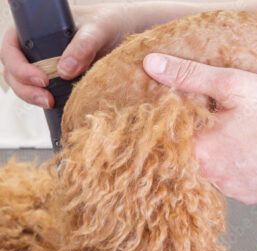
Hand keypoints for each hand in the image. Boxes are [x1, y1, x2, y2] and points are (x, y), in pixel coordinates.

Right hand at [0, 4, 132, 107]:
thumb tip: (64, 71)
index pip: (10, 48)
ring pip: (27, 84)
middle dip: (25, 87)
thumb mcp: (98, 29)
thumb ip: (83, 46)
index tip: (42, 79)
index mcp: (35, 29)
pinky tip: (61, 105)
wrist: (128, 32)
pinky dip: (50, 100)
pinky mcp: (62, 79)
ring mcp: (48, 64)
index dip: (19, 66)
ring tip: (52, 103)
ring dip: (34, 97)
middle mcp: (37, 47)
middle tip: (46, 99)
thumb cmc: (109, 22)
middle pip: (14, 70)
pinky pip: (48, 91)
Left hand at [143, 54, 256, 203]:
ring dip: (220, 151)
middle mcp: (212, 177)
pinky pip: (233, 179)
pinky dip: (239, 165)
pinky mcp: (251, 196)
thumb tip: (153, 65)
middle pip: (192, 153)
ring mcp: (233, 190)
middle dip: (203, 135)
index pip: (172, 135)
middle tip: (226, 116)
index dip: (180, 117)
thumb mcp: (234, 83)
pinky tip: (256, 149)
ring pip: (213, 167)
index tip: (199, 106)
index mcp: (201, 151)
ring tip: (245, 133)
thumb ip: (190, 76)